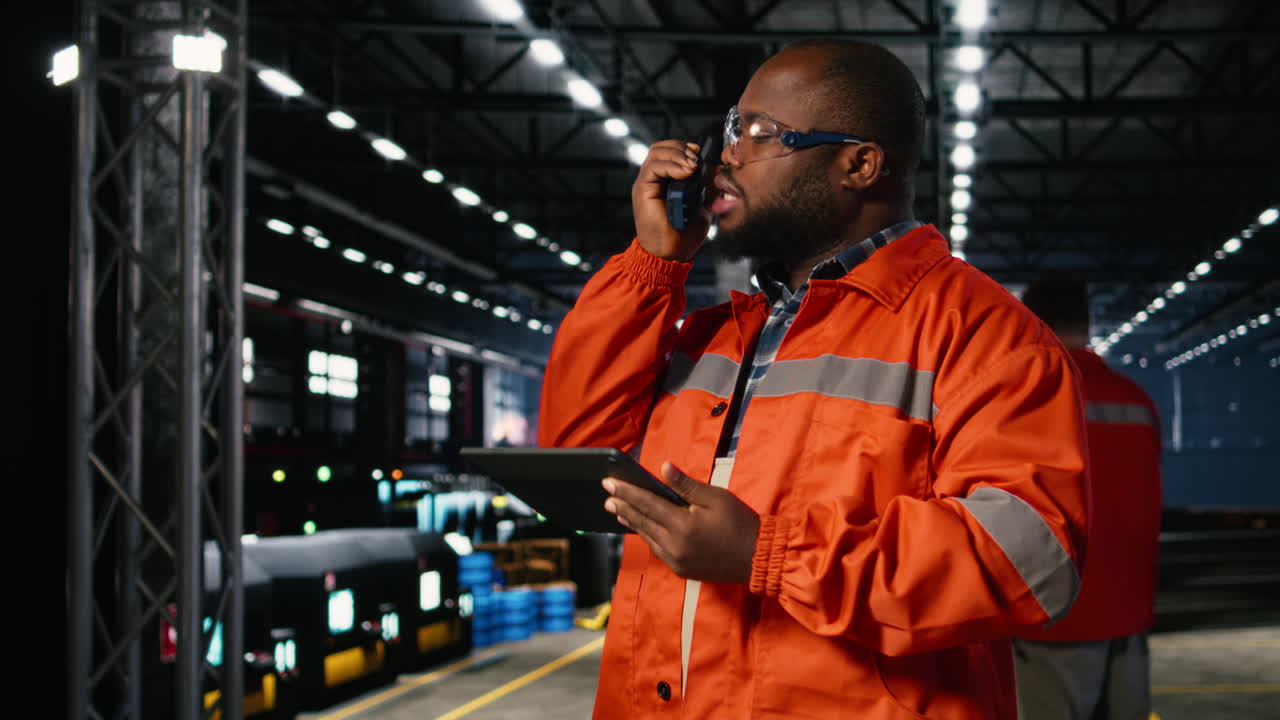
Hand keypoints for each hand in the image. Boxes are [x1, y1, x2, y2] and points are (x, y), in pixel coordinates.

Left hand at [603, 462, 759, 583]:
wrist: (757, 558)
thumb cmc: (740, 523)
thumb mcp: (716, 497)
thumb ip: (686, 485)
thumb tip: (663, 468)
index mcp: (683, 525)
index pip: (647, 504)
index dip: (627, 492)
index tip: (609, 482)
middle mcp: (675, 545)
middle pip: (642, 521)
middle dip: (623, 506)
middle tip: (606, 496)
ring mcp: (676, 560)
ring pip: (647, 537)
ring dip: (631, 522)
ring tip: (617, 510)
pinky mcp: (681, 569)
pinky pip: (657, 549)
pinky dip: (647, 536)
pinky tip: (641, 528)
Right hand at [631, 140, 712, 261]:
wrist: (671, 254)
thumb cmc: (684, 235)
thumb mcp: (702, 206)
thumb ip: (706, 188)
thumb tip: (715, 170)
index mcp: (665, 182)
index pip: (670, 152)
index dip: (684, 148)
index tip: (699, 153)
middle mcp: (653, 180)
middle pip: (661, 147)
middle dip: (682, 148)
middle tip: (696, 159)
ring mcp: (646, 183)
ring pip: (656, 152)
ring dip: (678, 155)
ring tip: (692, 166)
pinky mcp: (642, 189)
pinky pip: (654, 167)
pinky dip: (672, 165)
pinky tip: (686, 173)